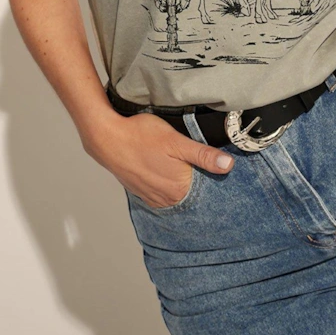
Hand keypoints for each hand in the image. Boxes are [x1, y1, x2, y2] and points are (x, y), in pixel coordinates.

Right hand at [88, 111, 234, 208]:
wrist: (107, 138)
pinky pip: (161, 192)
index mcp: (179, 188)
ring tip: (177, 163)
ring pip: (176, 191)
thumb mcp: (176, 140)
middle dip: (197, 177)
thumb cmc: (141, 136)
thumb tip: (228, 166)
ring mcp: (152, 197)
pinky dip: (166, 183)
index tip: (213, 162)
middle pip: (191, 190)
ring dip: (180, 181)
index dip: (211, 173)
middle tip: (192, 159)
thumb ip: (203, 155)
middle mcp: (167, 199)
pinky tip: (164, 169)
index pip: (207, 187)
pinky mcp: (141, 192)